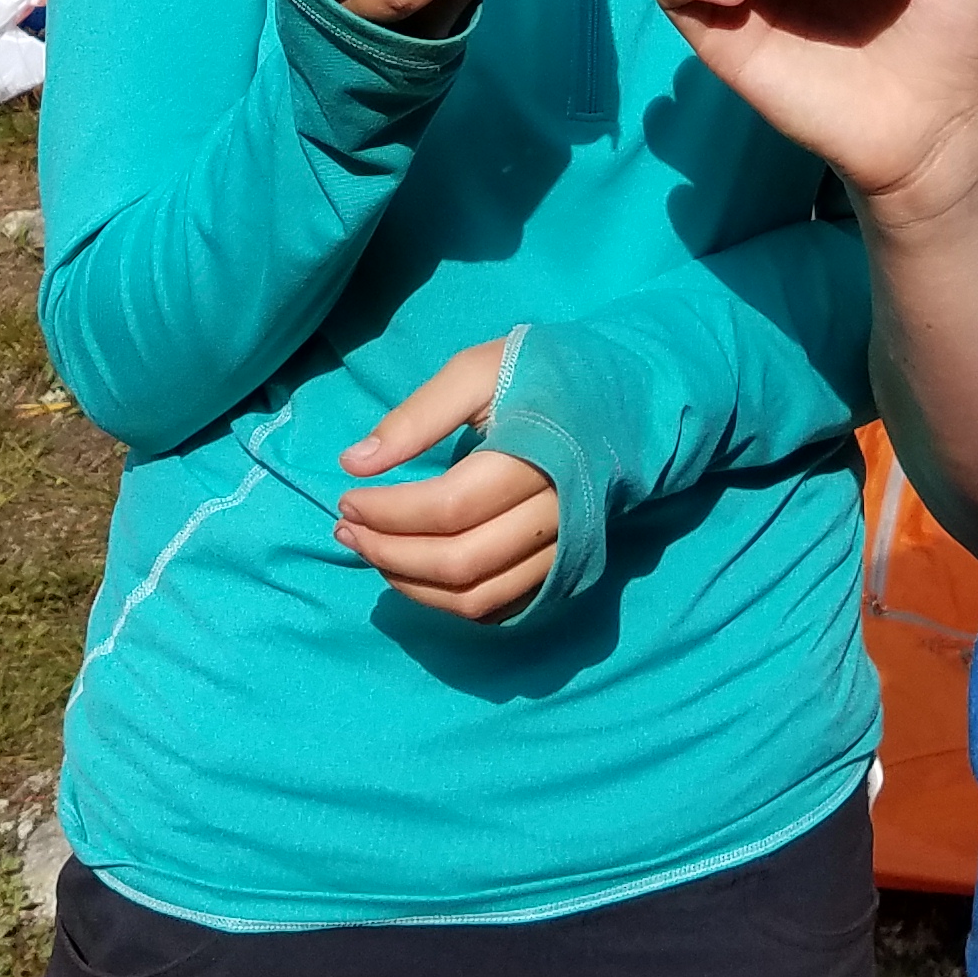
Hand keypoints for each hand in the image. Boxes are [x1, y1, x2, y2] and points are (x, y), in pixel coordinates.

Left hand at [335, 339, 556, 621]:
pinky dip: (449, 602)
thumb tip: (354, 463)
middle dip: (389, 553)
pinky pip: (500, 607)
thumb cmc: (549, 373)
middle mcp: (556, 515)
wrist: (631, 399)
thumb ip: (419, 414)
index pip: (448, 508)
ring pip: (477, 597)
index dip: (388, 512)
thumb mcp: (481, 369)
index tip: (346, 496)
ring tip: (371, 552)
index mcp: (536, 458)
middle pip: (459, 562)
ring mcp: (564, 550)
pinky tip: (416, 575)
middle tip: (346, 528)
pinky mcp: (565, 570)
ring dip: (412, 585)